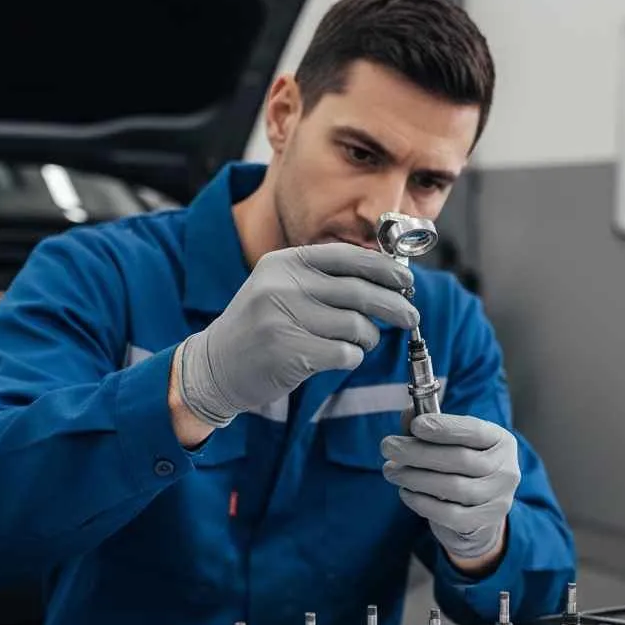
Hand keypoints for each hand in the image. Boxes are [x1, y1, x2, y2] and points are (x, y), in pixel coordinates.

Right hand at [176, 244, 418, 427]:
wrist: (214, 367)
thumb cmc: (259, 328)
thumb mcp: (280, 288)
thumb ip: (324, 280)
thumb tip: (386, 279)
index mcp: (285, 262)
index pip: (347, 257)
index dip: (384, 269)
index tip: (407, 281)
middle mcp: (283, 285)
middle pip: (360, 292)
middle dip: (394, 306)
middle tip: (410, 317)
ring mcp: (284, 319)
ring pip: (357, 326)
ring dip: (368, 338)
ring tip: (360, 343)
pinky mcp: (290, 353)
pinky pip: (346, 354)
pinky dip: (352, 358)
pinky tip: (339, 358)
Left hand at [381, 413, 520, 563]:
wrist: (477, 514)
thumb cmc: (460, 469)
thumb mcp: (449, 444)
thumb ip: (429, 427)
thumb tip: (409, 412)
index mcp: (500, 441)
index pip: (474, 430)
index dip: (444, 428)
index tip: (415, 426)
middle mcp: (506, 469)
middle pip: (460, 459)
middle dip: (418, 452)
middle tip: (388, 446)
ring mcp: (498, 498)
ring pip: (453, 487)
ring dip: (415, 478)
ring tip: (391, 471)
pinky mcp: (483, 522)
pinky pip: (449, 514)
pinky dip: (422, 503)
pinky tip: (405, 492)